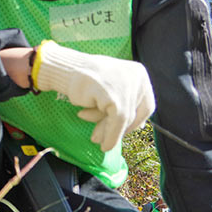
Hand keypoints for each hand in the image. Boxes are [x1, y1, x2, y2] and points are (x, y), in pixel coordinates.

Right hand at [34, 40, 154, 151]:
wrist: (65, 69)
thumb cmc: (86, 79)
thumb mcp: (111, 89)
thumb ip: (125, 103)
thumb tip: (142, 126)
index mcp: (138, 74)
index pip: (145, 105)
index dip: (136, 122)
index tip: (123, 132)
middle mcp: (136, 78)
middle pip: (134, 113)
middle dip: (119, 130)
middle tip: (106, 140)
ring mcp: (126, 86)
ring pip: (125, 118)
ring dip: (110, 132)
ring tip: (95, 138)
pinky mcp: (114, 97)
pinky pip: (117, 121)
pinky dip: (110, 135)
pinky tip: (102, 142)